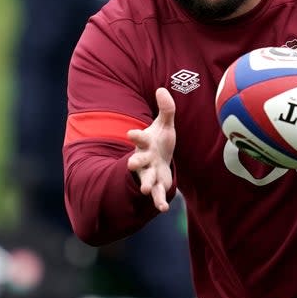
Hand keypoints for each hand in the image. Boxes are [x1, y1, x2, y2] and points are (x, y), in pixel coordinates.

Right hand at [126, 87, 176, 211]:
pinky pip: (157, 194)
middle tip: (131, 163)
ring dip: (146, 184)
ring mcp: (149, 173)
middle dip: (135, 162)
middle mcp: (144, 159)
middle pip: (138, 161)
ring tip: (145, 189)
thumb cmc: (160, 141)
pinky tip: (163, 209)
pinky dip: (159, 202)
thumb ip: (166, 109)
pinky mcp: (157, 184)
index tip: (130, 133)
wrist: (159, 160)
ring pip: (146, 179)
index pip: (139, 138)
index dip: (135, 136)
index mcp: (145, 143)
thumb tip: (162, 89)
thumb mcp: (164, 125)